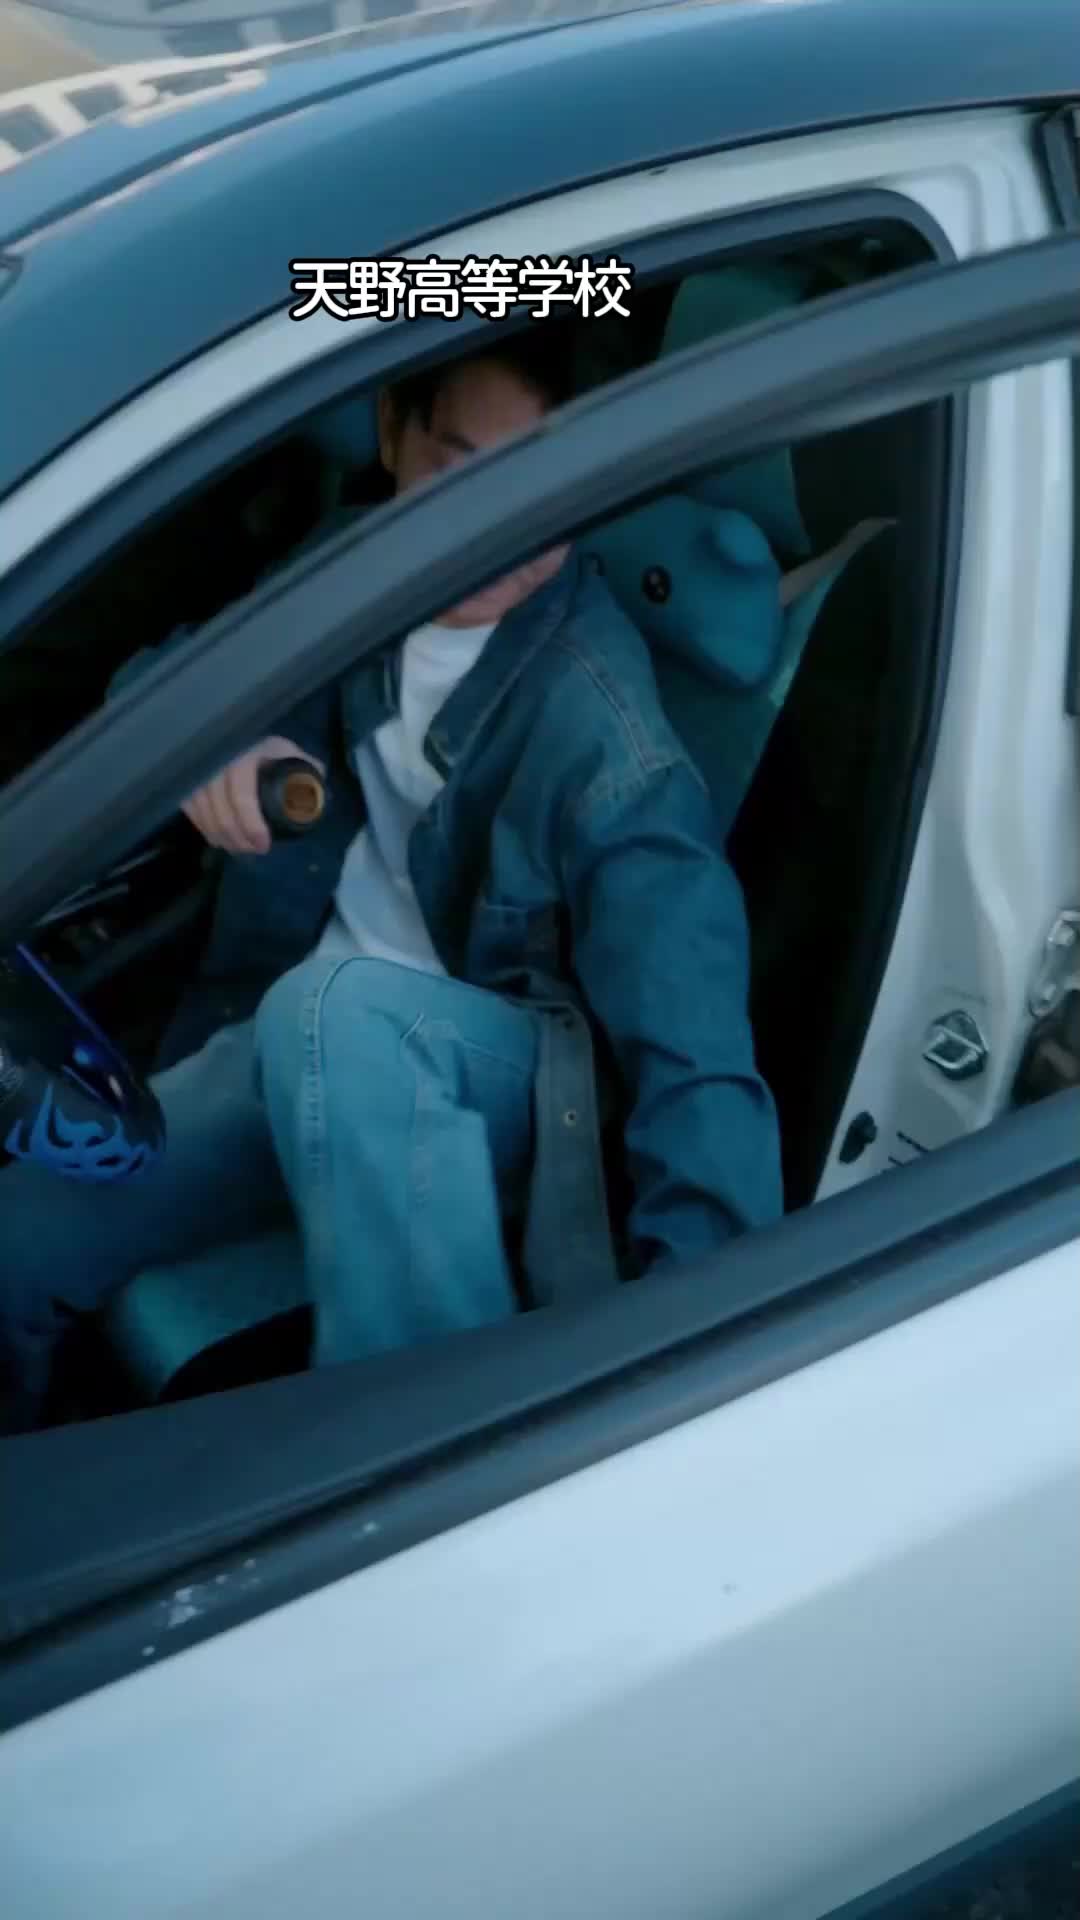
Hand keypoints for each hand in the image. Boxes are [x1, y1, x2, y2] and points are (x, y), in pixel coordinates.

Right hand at [182, 737, 325, 855]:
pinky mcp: (186, 776)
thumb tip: (316, 793)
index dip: (251, 825)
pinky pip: (188, 806)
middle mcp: (216, 760)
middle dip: (236, 837)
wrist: (237, 732)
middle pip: (219, 810)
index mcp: (244, 754)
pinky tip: (216, 837)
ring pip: (201, 811)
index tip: (263, 844)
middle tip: (252, 851)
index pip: (241, 796)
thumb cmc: (266, 747)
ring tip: (236, 848)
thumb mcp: (288, 753)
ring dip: (219, 835)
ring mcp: (197, 768)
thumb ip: (306, 769)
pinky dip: (201, 825)